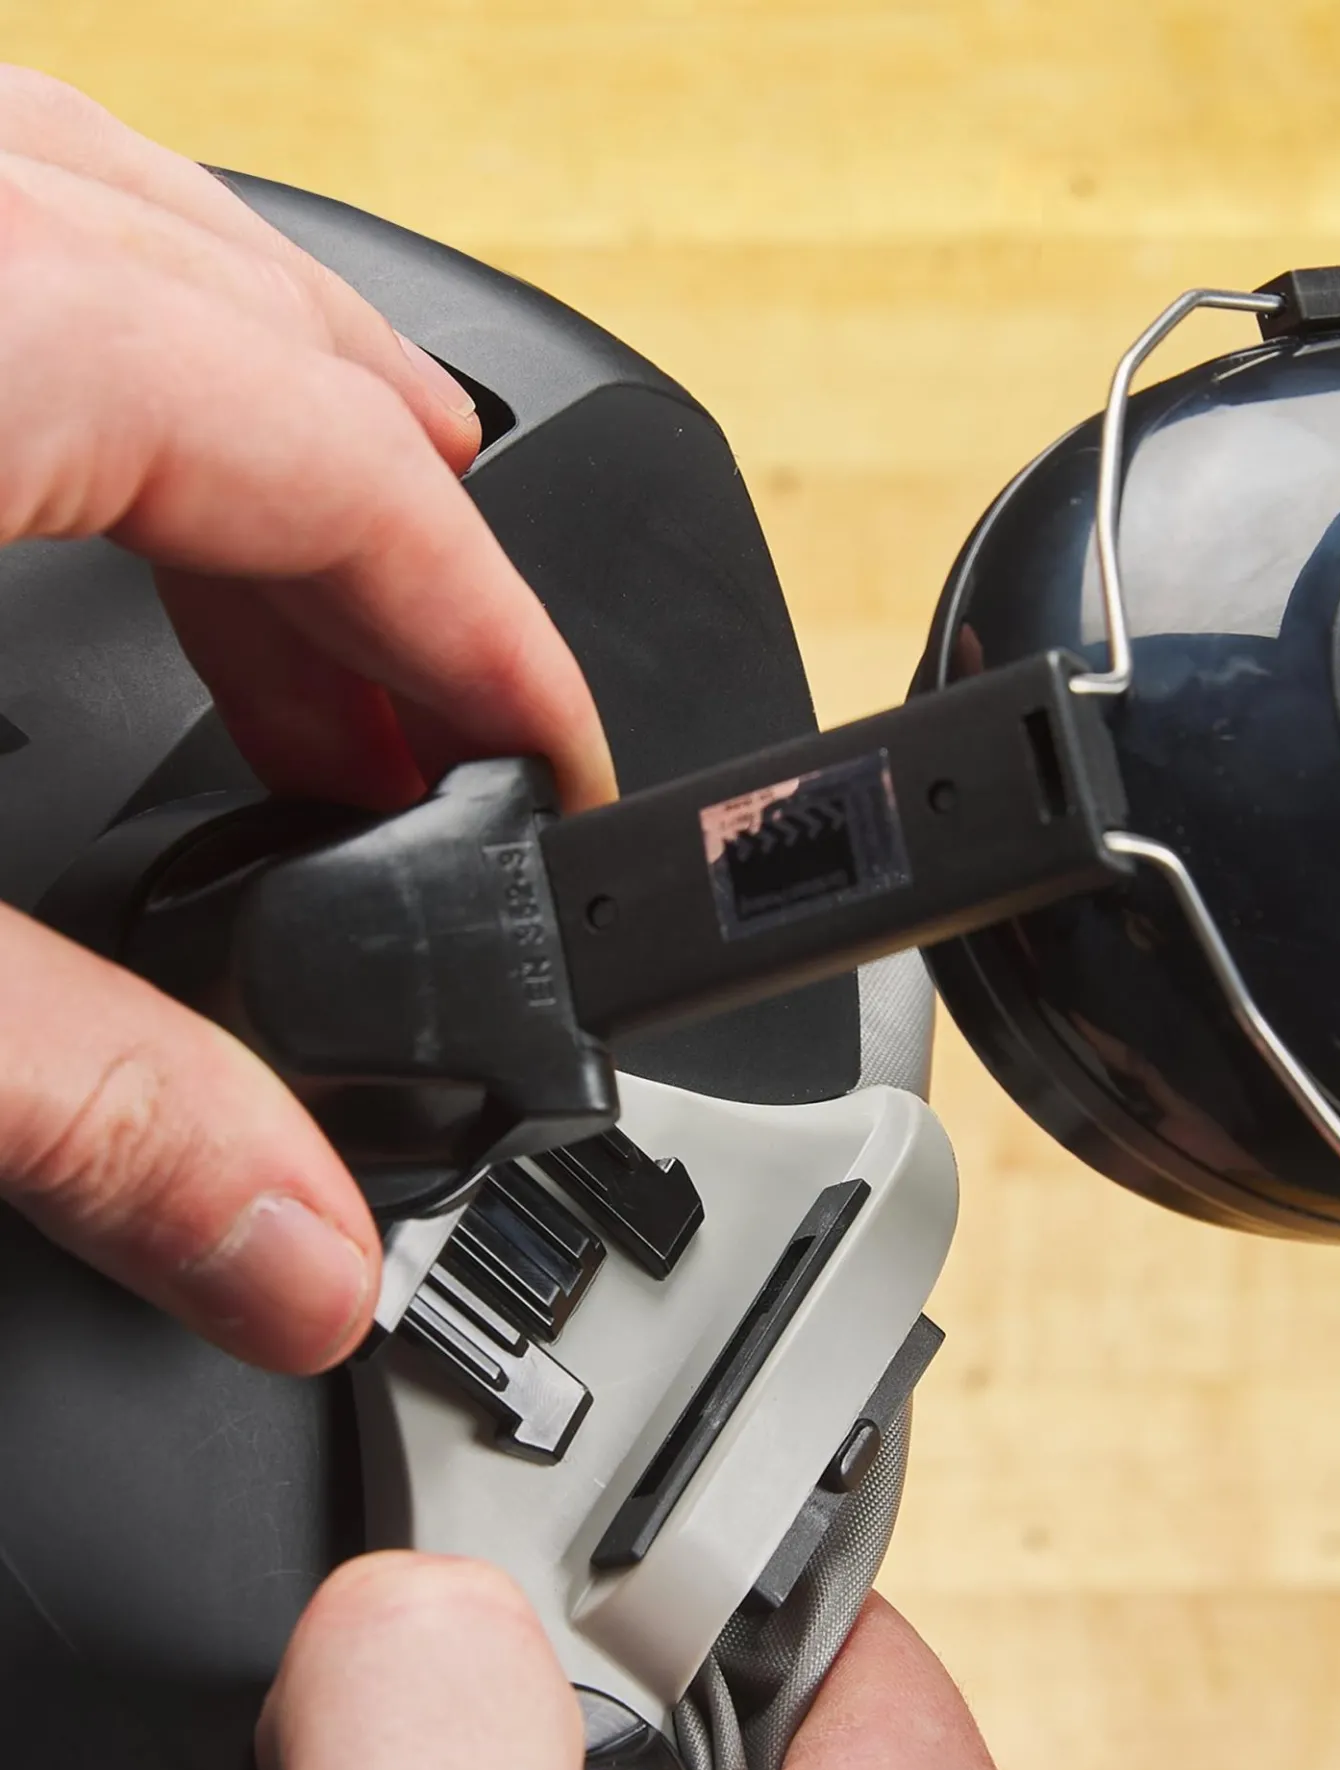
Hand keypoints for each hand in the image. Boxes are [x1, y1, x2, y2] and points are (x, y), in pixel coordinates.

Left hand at [0, 69, 616, 1372]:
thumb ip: (71, 1097)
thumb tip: (287, 1258)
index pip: (354, 475)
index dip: (503, 654)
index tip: (568, 787)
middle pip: (276, 329)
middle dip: (397, 565)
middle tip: (424, 762)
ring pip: (130, 228)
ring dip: (253, 437)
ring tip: (285, 636)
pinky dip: (91, 354)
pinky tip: (58, 485)